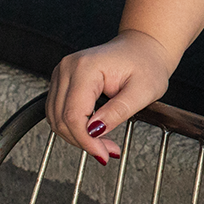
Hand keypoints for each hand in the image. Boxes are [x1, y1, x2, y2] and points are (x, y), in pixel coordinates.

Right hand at [46, 29, 176, 164]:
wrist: (145, 48)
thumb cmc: (147, 64)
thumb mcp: (143, 91)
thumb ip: (118, 111)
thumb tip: (94, 131)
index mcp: (86, 67)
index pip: (73, 115)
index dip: (86, 140)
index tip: (103, 154)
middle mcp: (68, 68)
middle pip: (61, 119)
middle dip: (83, 141)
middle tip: (108, 152)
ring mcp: (62, 73)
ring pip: (56, 118)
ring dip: (77, 137)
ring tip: (104, 144)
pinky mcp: (63, 80)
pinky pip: (59, 111)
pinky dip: (74, 127)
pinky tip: (94, 133)